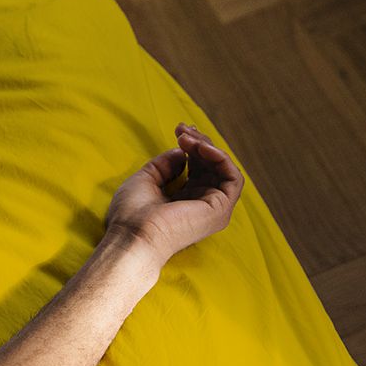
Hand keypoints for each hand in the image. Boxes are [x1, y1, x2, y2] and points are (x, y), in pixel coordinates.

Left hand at [104, 123, 243, 268]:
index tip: (179, 129)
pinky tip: (201, 148)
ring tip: (187, 138)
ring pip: (224, 169)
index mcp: (184, 201)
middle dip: (200, 142)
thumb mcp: (146, 179)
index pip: (199, 168)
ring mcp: (213, 209)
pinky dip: (221, 158)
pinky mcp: (220, 210)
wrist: (133, 235)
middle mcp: (201, 205)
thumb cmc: (132, 214)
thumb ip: (165, 164)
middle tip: (182, 129)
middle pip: (212, 166)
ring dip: (208, 147)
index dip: (192, 145)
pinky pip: (233, 178)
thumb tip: (182, 152)